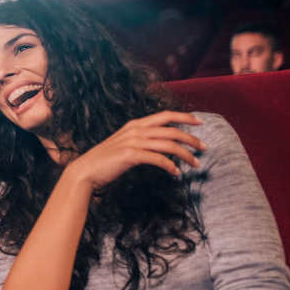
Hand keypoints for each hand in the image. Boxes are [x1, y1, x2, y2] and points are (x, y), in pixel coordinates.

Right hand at [66, 111, 204, 189]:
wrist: (85, 171)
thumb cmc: (105, 161)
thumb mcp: (123, 144)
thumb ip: (140, 140)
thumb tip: (159, 144)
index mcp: (135, 124)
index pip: (166, 115)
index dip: (185, 117)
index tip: (200, 123)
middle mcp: (135, 130)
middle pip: (172, 130)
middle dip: (191, 139)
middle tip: (204, 148)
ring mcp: (133, 142)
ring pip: (169, 145)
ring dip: (186, 155)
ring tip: (196, 164)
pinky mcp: (131, 155)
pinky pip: (158, 159)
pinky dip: (171, 166)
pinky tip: (176, 173)